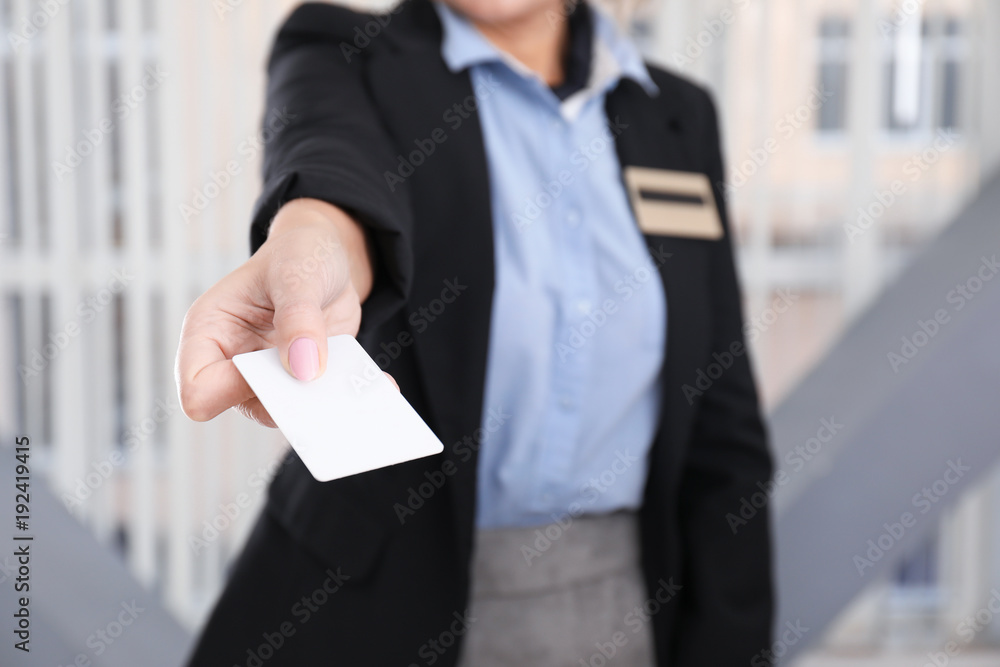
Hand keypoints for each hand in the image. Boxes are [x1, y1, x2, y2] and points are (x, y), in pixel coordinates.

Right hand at [175, 199, 373, 426]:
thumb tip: (303, 369)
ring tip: (361, 398)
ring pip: (289, 413)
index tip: (280, 372)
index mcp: (209, 331)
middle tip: (330, 398)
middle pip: (249, 405)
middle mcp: (233, 361)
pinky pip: (323, 402)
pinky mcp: (303, 381)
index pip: (198, 387)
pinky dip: (350, 396)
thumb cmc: (298, 254)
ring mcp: (269, 376)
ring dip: (325, 407)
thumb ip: (298, 318)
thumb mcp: (297, 274)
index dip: (231, 390)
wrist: (329, 257)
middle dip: (288, 406)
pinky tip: (380, 385)